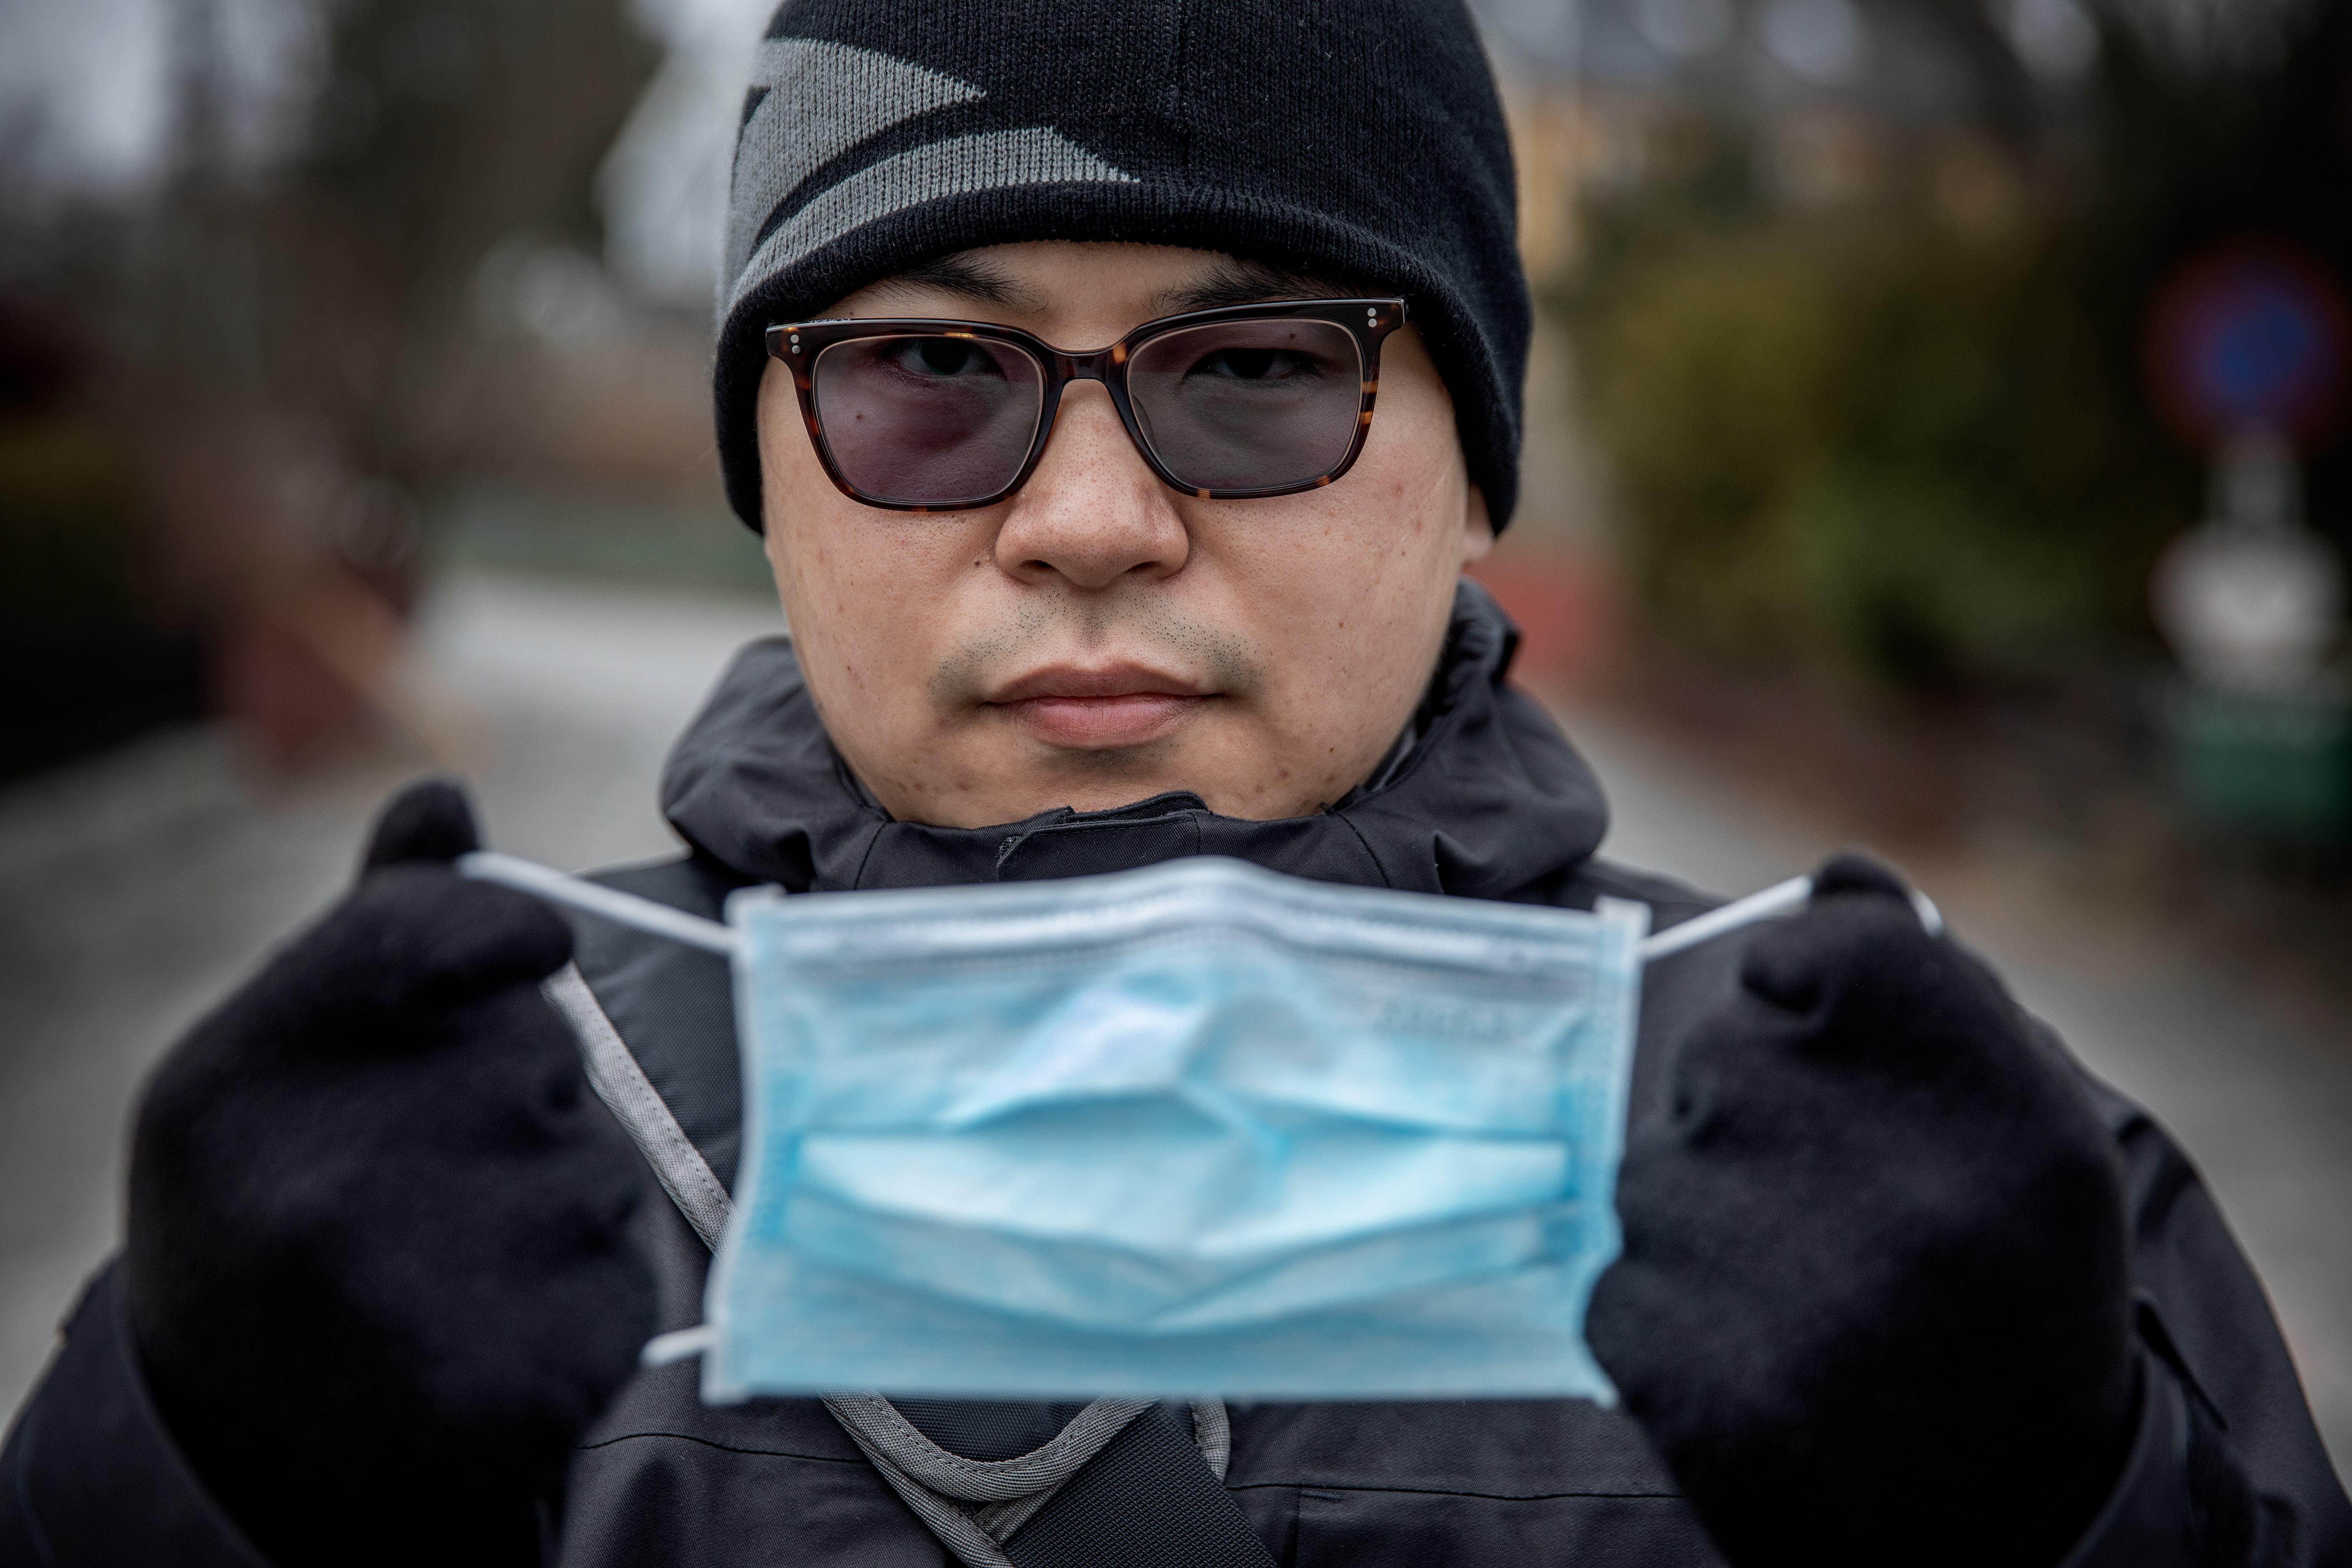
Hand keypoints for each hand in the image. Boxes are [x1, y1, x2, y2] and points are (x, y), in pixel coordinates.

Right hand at [124, 780, 655, 1567]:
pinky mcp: (522, 1382)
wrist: (237, 1404)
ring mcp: (425, 1298)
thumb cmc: (280, 1173)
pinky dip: (588, 1287)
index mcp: (246, 1079)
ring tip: (461, 1246)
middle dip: (528, 1086)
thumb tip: (443, 796)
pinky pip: (624, 1277)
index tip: (536, 949)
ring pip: (602, 1167)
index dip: (516, 930)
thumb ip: (384, 923)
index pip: (443, 934)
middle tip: (441, 1153)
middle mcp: (326, 1187)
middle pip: (543, 1053)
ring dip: (564, 1189)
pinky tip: (502, 1316)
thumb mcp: (288, 1044)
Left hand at [1588, 854, 2136, 1567]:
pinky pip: (1612, 1285)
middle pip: (1719, 1051)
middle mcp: (1891, 1184)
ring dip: (1697, 1220)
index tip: (1801, 1007)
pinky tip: (1750, 1359)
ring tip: (1796, 1297)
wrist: (2014, 1519)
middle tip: (1826, 1208)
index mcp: (1997, 1106)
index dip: (1797, 968)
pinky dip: (1660, 1316)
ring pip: (1649, 1170)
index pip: (1829, 940)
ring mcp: (1780, 1286)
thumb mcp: (2031, 1135)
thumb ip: (1932, 991)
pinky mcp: (1689, 1377)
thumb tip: (1827, 880)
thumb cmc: (2011, 1295)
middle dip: (1744, 1110)